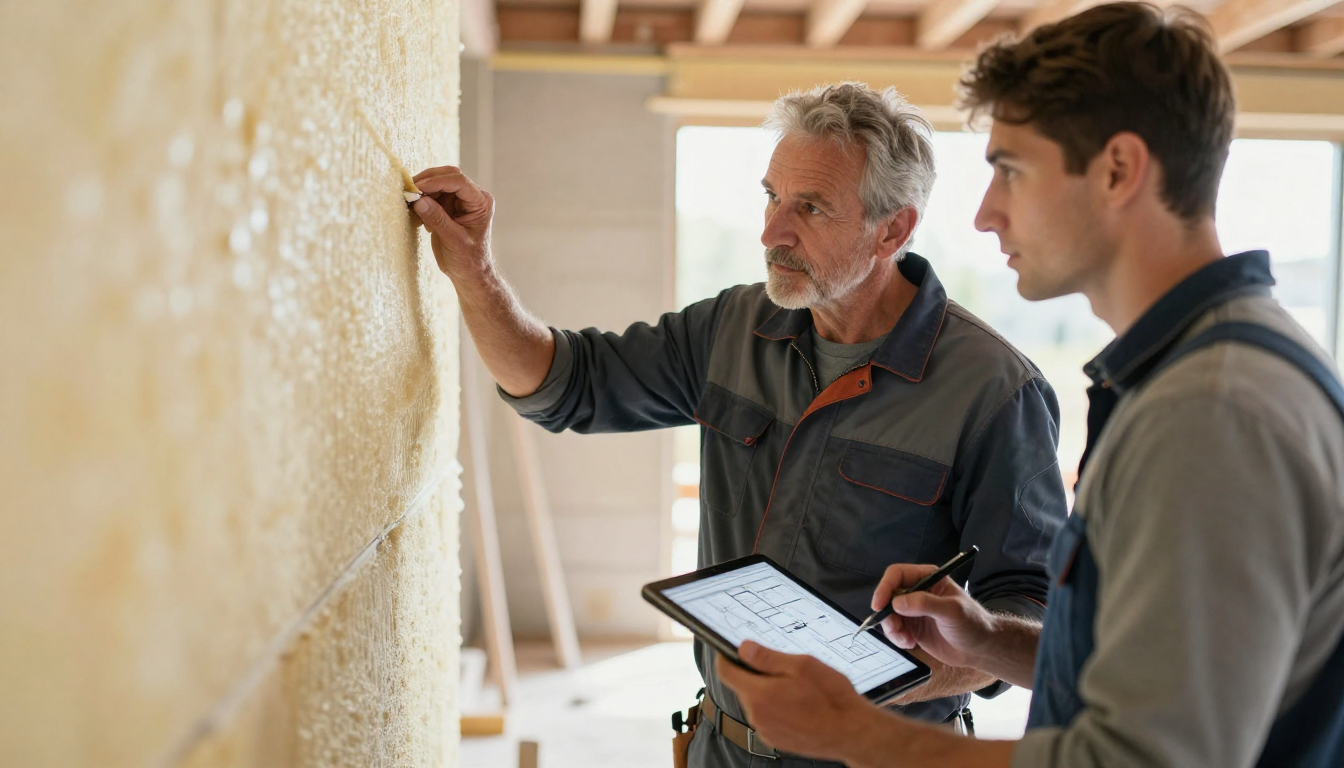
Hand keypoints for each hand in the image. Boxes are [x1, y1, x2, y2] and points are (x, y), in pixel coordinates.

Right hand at [410, 166, 494, 280]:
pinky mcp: (448, 206)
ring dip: (422, 190)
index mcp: (481, 203)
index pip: (459, 182)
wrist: (469, 272)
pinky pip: (432, 194)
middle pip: (448, 176)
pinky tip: (415, 211)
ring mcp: (460, 200)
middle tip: (409, 190)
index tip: (418, 188)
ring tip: (409, 201)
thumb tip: (419, 200)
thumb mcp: (453, 240)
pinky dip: (422, 199)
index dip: (437, 181)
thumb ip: (438, 219)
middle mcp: (472, 197)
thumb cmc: (468, 260)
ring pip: (438, 183)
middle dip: (428, 181)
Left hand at [716, 642, 874, 760]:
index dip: (726, 657)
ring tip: (798, 690)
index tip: (732, 650)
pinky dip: (776, 708)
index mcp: (760, 694)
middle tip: (785, 670)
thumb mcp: (802, 665)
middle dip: (756, 675)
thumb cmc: (832, 698)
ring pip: (756, 702)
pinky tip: (799, 706)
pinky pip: (766, 717)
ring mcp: (765, 730)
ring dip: (768, 692)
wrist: (851, 732)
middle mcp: (757, 715)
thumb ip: (767, 657)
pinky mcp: (775, 739)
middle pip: (743, 687)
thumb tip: (743, 648)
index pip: (726, 672)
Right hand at [872, 563, 997, 668]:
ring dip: (892, 628)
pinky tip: (911, 644)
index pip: (897, 574)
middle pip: (888, 595)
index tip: (879, 605)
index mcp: (927, 578)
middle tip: (895, 629)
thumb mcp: (952, 611)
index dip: (885, 587)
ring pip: (889, 614)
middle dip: (887, 613)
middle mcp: (917, 591)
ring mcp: (913, 610)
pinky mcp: (912, 627)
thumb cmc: (972, 624)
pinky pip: (894, 630)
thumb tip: (897, 603)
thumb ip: (925, 604)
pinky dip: (897, 638)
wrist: (981, 649)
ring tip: (906, 640)